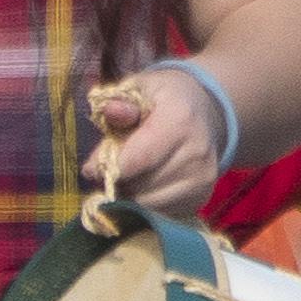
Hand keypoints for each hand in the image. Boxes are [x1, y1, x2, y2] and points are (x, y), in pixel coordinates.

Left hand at [86, 66, 229, 209]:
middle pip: (140, 185)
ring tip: (132, 176)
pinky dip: (147, 203)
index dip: (109, 168)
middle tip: (114, 169)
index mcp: (179, 120)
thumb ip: (120, 102)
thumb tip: (110, 113)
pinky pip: (162, 212)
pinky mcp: (203, 196)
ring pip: (148, 203)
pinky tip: (148, 184)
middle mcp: (197, 152)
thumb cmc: (164, 99)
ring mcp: (203, 178)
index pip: (137, 159)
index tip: (92, 168)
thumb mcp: (141, 88)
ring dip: (132, 194)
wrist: (208, 114)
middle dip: (118, 181)